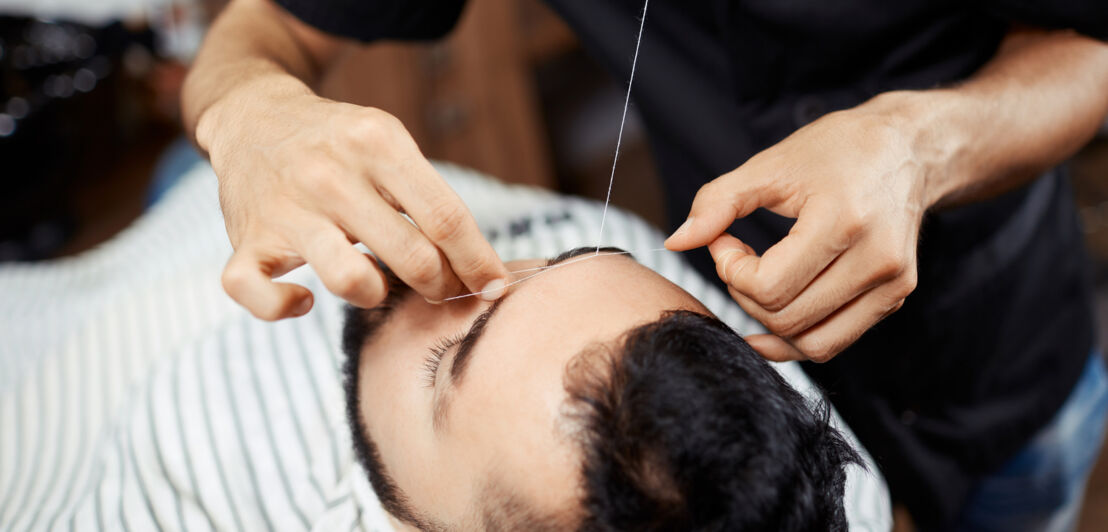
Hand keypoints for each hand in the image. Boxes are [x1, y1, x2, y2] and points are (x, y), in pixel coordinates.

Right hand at [200, 88, 507, 319]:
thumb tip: (485, 271)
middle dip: (441, 286)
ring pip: (349, 279)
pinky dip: (284, 307)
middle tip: (442, 289)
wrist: (253, 116)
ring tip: (378, 284)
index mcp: (377, 143)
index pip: (446, 217)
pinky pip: (256, 293)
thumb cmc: (341, 146)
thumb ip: (430, 198)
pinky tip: (305, 300)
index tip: (495, 288)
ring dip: (377, 296)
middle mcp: (331, 174)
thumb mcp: (390, 143)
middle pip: (412, 256)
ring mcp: (286, 208)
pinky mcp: (246, 238)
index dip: (479, 262)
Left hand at [665, 93, 933, 361]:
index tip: (726, 241)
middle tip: (738, 258)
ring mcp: (891, 284)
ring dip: (769, 322)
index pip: (768, 286)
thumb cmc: (837, 150)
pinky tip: (770, 318)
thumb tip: (675, 243)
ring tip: (759, 281)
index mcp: (844, 221)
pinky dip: (796, 338)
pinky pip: (834, 342)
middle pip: (786, 318)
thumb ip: (718, 203)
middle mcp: (876, 260)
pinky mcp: (895, 297)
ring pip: (810, 343)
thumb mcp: (771, 165)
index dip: (730, 270)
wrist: (908, 148)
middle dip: (744, 294)